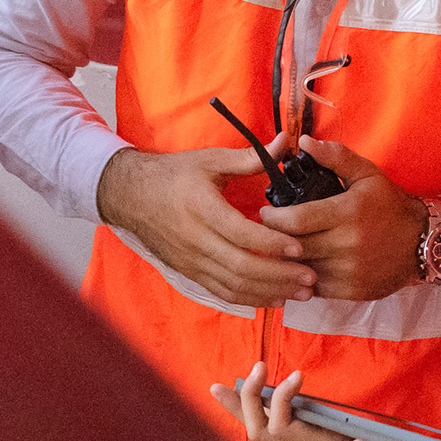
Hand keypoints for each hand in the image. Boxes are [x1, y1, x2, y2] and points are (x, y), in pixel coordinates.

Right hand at [97, 146, 316, 306]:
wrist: (129, 196)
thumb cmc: (172, 174)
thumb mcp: (210, 160)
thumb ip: (250, 158)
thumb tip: (286, 142)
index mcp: (202, 207)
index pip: (241, 233)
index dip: (272, 244)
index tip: (300, 248)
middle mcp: (196, 239)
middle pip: (241, 267)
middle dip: (279, 276)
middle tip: (310, 278)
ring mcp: (191, 260)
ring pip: (233, 286)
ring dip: (270, 292)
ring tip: (300, 293)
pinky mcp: (190, 271)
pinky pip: (222, 291)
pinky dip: (250, 298)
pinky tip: (273, 297)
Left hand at [210, 361, 354, 440]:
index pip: (282, 428)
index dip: (280, 399)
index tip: (298, 374)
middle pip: (261, 432)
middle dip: (248, 401)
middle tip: (256, 366)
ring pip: (265, 433)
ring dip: (244, 408)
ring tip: (222, 387)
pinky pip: (279, 431)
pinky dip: (262, 413)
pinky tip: (257, 402)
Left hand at [256, 137, 427, 299]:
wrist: (424, 242)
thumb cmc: (390, 205)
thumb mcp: (366, 174)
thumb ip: (335, 157)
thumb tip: (304, 142)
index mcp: (348, 212)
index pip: (296, 220)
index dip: (273, 218)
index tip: (264, 213)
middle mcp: (348, 244)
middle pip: (295, 247)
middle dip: (275, 239)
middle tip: (266, 231)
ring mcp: (352, 271)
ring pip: (303, 270)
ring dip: (288, 260)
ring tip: (279, 249)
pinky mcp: (355, 291)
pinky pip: (317, 288)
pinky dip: (305, 278)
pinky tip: (302, 266)